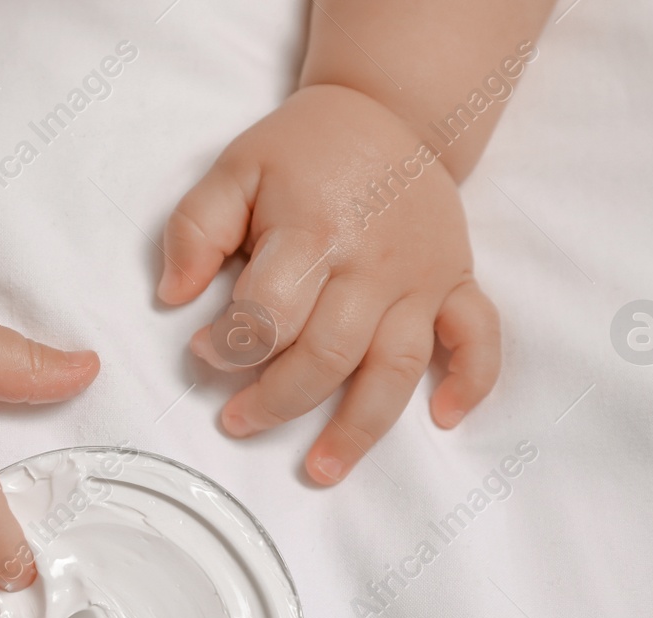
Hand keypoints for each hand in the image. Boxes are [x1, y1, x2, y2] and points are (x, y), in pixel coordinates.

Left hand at [158, 84, 500, 484]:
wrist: (389, 111)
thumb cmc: (303, 151)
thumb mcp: (234, 169)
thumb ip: (195, 229)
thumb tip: (173, 296)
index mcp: (315, 230)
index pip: (269, 313)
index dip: (230, 346)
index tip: (204, 351)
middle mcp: (374, 261)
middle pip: (328, 355)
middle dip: (276, 400)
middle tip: (236, 421)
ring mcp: (423, 277)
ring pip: (396, 368)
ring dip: (359, 427)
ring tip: (321, 470)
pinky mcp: (457, 281)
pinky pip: (480, 337)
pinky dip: (473, 380)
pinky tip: (444, 418)